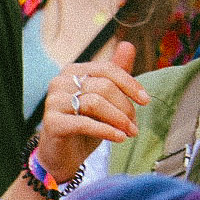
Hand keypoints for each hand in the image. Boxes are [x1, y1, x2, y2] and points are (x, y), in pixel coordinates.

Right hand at [37, 40, 148, 181]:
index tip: (146, 101)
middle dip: (125, 107)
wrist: (62, 154)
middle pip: (103, 86)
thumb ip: (115, 73)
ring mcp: (53, 102)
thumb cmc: (84, 123)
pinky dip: (107, 131)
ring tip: (130, 133)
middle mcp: (60, 82)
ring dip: (119, 120)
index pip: (107, 69)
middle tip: (134, 125)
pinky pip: (85, 123)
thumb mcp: (103, 98)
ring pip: (95, 103)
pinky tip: (119, 138)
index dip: (130, 84)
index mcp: (72, 71)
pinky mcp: (52, 122)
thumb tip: (128, 45)